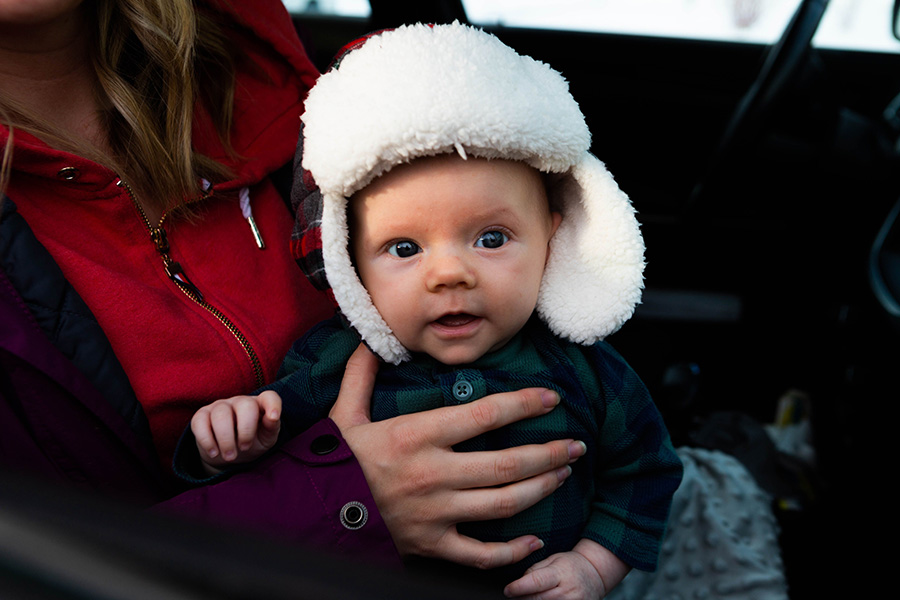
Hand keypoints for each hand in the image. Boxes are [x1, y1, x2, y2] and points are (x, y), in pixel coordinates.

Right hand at [191, 390, 281, 470]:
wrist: (228, 455)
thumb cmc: (252, 443)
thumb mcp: (266, 439)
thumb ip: (272, 427)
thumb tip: (273, 417)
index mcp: (259, 405)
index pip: (269, 396)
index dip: (272, 404)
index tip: (273, 417)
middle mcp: (240, 402)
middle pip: (245, 405)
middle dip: (246, 430)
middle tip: (244, 448)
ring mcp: (220, 406)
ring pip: (221, 415)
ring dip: (225, 439)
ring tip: (230, 456)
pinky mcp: (201, 415)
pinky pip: (200, 422)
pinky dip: (207, 440)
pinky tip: (214, 452)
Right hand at [329, 344, 586, 568]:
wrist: (310, 514)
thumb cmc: (335, 461)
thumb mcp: (344, 414)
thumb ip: (361, 375)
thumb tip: (368, 339)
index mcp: (416, 436)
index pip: (483, 414)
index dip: (524, 404)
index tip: (551, 398)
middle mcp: (432, 475)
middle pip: (507, 463)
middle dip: (549, 453)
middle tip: (577, 445)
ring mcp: (435, 514)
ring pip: (503, 504)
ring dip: (541, 489)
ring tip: (563, 474)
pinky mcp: (431, 545)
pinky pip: (480, 554)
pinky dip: (511, 552)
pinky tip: (534, 541)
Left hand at [504, 539, 629, 598]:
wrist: (595, 575)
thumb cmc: (572, 565)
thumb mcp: (553, 559)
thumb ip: (535, 569)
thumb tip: (519, 581)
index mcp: (561, 573)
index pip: (536, 582)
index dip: (519, 587)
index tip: (508, 590)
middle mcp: (568, 591)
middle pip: (537, 599)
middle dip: (522, 598)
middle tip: (514, 594)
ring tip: (528, 597)